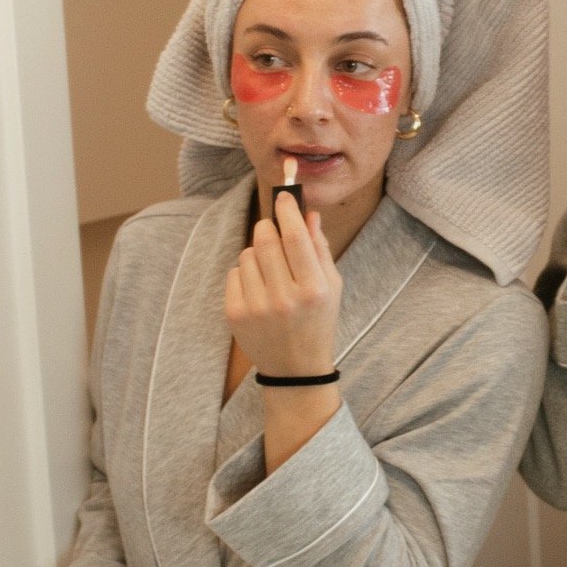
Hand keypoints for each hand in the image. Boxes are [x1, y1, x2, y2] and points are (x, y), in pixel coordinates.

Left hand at [225, 194, 341, 377]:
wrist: (295, 369)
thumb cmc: (318, 321)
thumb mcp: (332, 286)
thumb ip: (320, 248)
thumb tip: (309, 214)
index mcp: (314, 289)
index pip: (295, 236)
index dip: (287, 210)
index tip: (284, 197)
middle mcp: (285, 298)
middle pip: (266, 239)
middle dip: (269, 226)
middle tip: (273, 228)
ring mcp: (257, 307)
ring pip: (247, 254)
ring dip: (257, 254)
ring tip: (270, 272)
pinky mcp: (235, 314)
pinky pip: (234, 273)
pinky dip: (245, 274)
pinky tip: (259, 290)